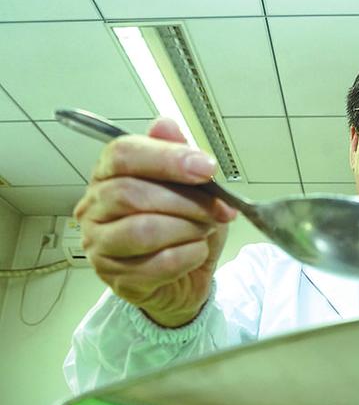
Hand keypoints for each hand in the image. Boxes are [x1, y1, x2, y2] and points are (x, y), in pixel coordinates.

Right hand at [74, 118, 236, 327]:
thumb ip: (178, 156)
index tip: (207, 168)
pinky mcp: (117, 279)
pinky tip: (198, 252)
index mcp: (108, 175)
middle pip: (130, 193)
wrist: (188, 278)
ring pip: (143, 230)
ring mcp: (100, 246)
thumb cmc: (184, 228)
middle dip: (186, 201)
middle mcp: (94, 208)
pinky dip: (189, 256)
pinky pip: (158, 264)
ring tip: (206, 230)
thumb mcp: (192, 188)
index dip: (167, 158)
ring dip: (188, 229)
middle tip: (217, 209)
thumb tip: (166, 125)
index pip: (122, 154)